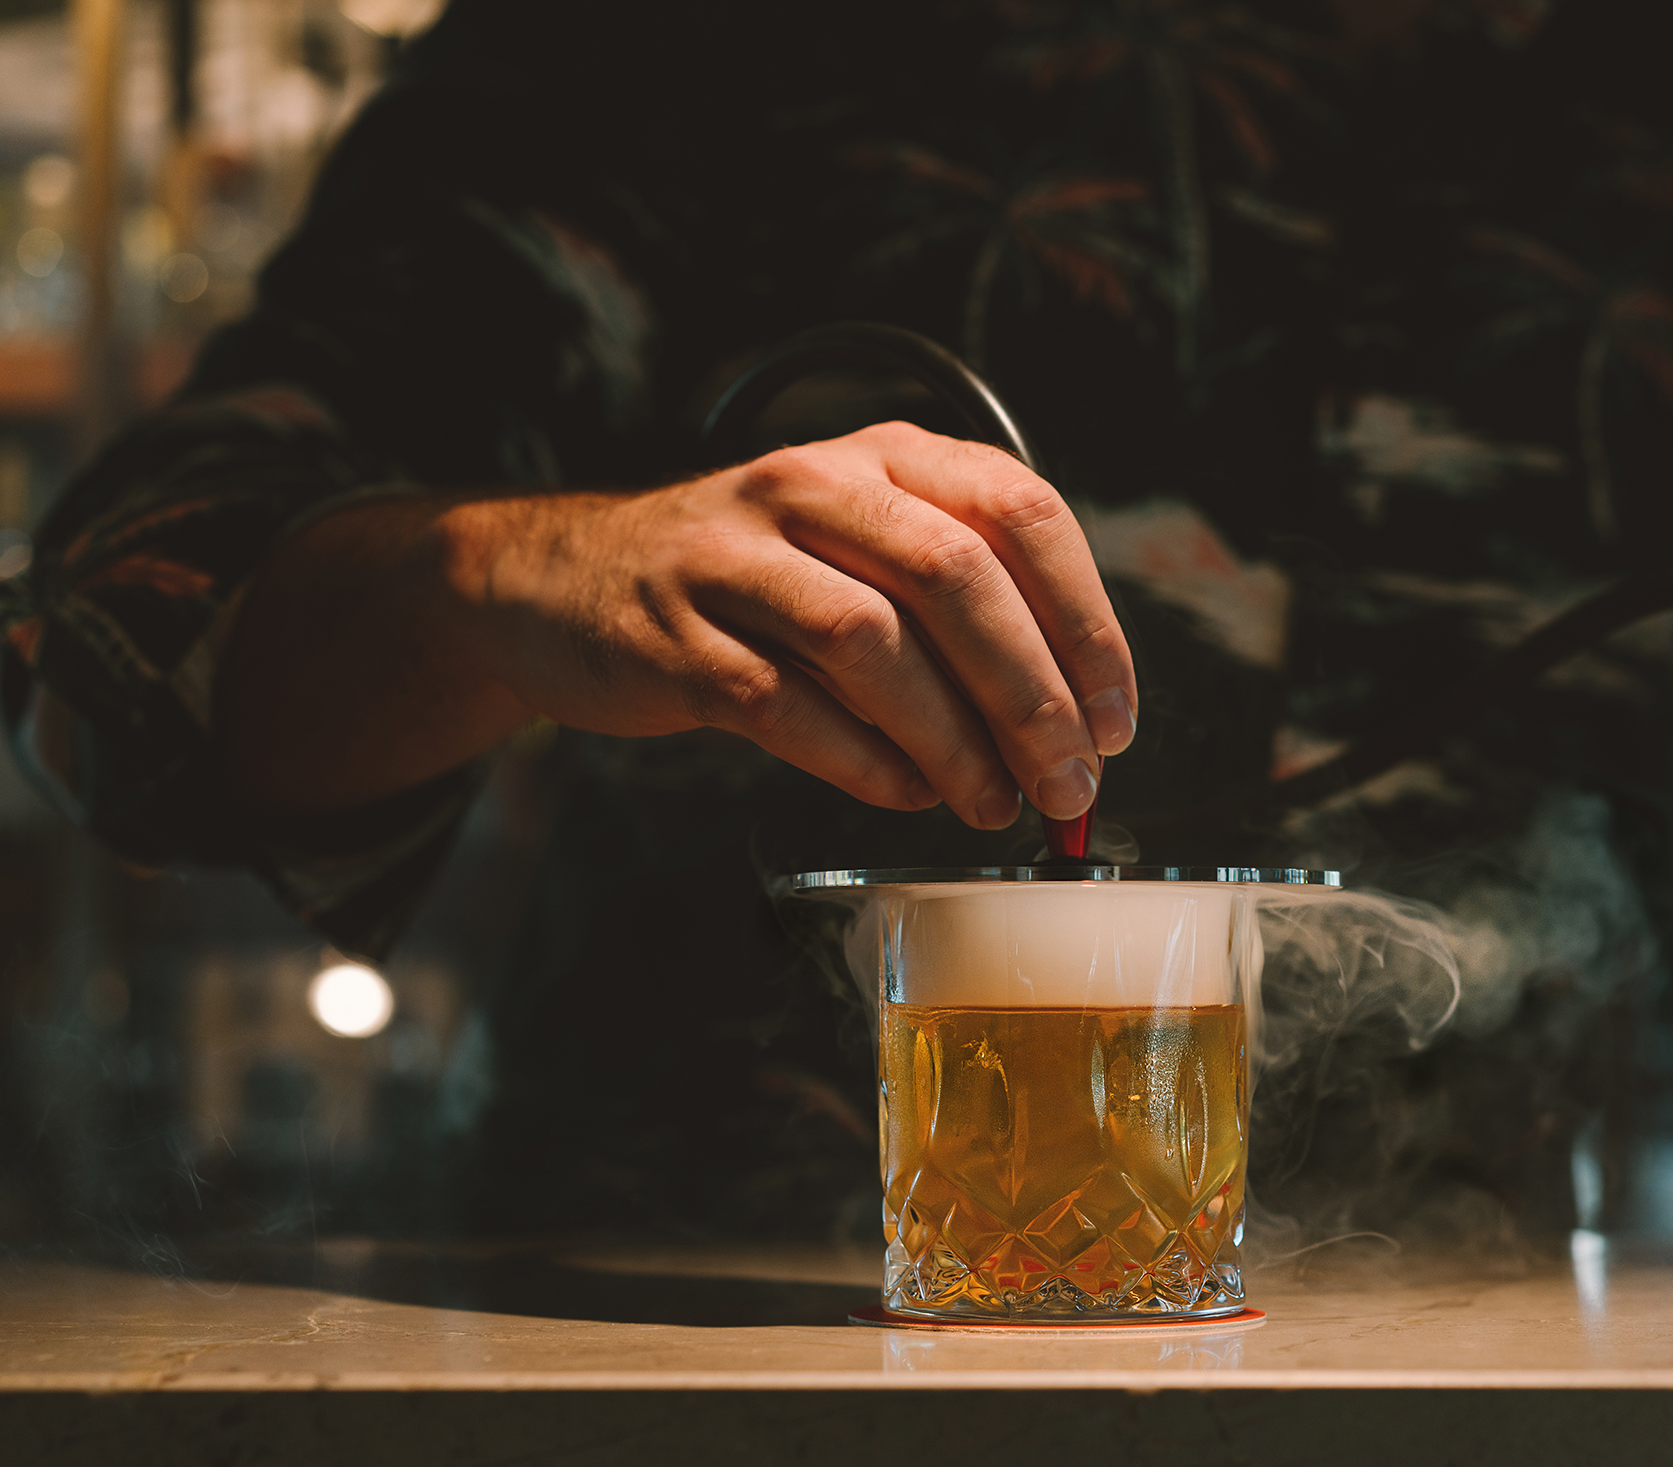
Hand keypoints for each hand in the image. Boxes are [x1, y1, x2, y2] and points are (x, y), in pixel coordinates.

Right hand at [442, 422, 1137, 827]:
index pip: (1021, 513)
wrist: (559, 582)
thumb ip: (957, 608)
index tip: (1114, 718)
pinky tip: (907, 795)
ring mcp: (733, 556)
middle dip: (1030, 694)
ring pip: (871, 642)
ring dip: (953, 739)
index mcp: (884, 456)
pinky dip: (863, 762)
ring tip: (994, 804)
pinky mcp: (673, 636)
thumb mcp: (858, 551)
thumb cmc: (749, 583)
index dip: (1085, 622)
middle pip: (954, 576)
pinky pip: (786, 707)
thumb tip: (1072, 720)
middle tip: (1069, 782)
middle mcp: (811, 484)